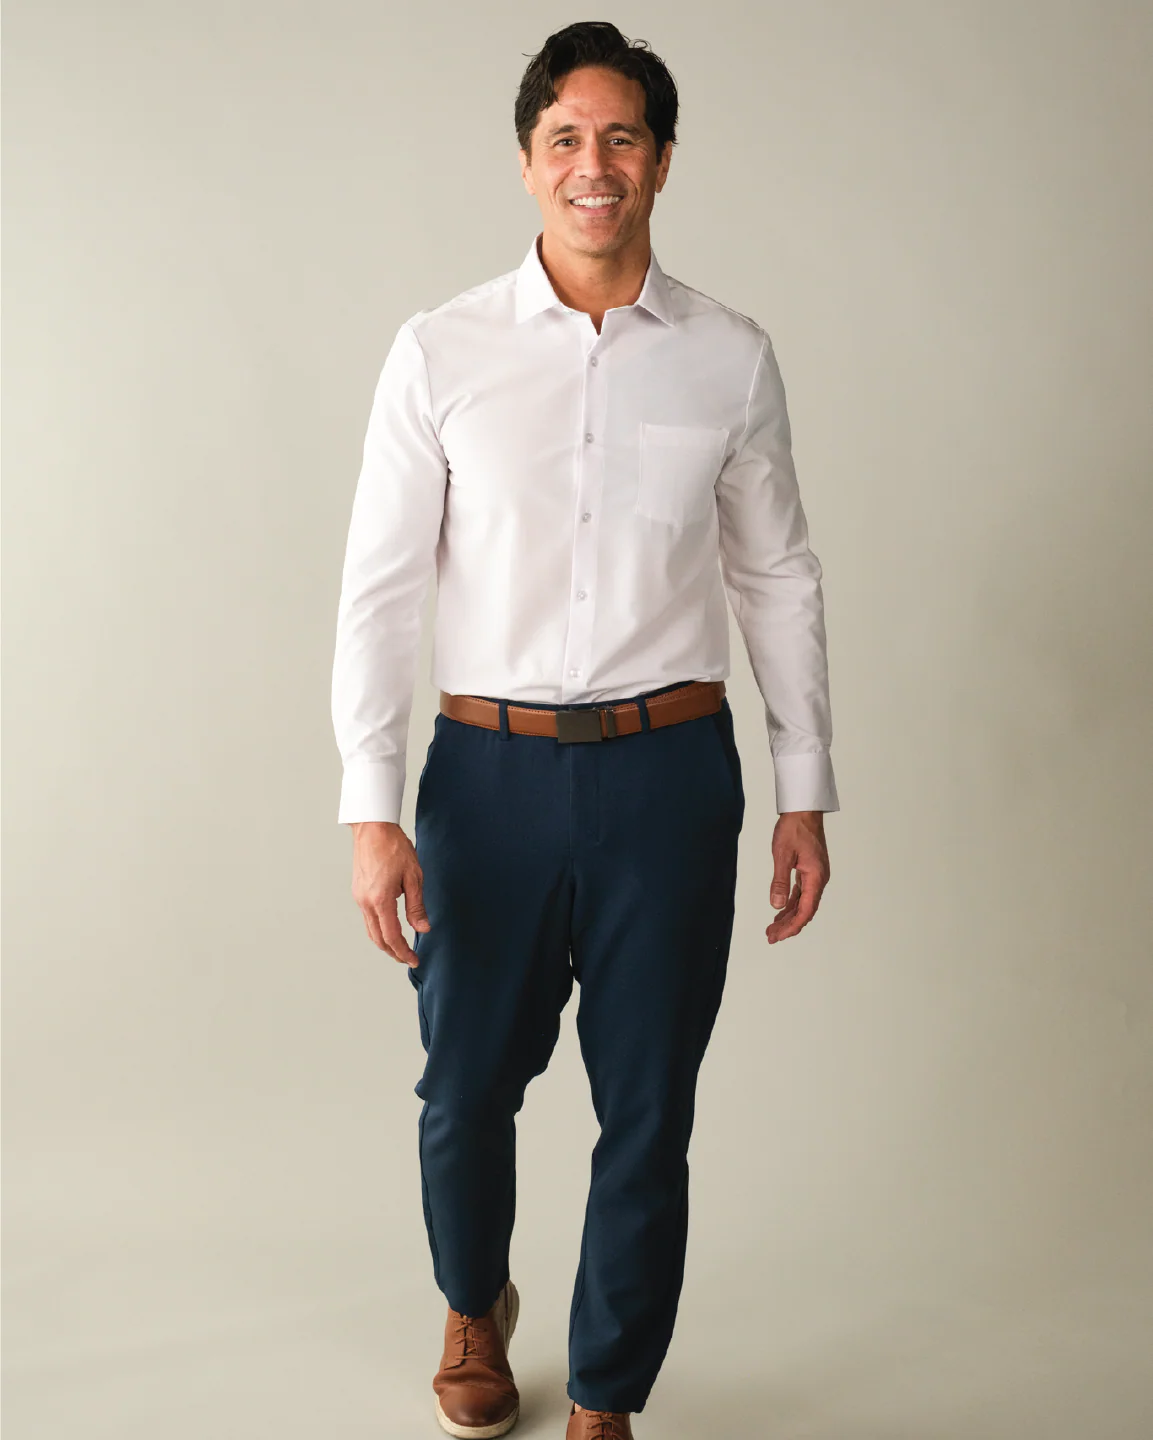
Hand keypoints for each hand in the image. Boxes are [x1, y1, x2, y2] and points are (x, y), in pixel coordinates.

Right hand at [349, 821, 430, 966]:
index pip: (392, 936)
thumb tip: (423, 928)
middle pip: (378, 938)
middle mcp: (366, 902)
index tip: (414, 960)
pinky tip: (389, 927)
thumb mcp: (413, 876)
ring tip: (399, 948)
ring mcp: (359, 897)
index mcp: (380, 900)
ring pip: (370, 930)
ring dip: (384, 943)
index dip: (403, 952)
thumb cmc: (394, 847)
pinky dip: (378, 929)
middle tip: (407, 959)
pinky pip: (367, 918)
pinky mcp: (358, 891)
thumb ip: (417, 906)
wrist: (373, 828)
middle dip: (393, 952)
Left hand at [766, 810, 829, 944]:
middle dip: (788, 925)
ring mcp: (815, 875)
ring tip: (772, 928)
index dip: (791, 926)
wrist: (803, 809)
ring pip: (802, 902)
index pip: (805, 910)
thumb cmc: (794, 828)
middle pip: (804, 910)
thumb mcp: (782, 855)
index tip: (778, 936)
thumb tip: (776, 905)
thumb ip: (780, 881)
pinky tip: (780, 910)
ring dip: (788, 916)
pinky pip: (801, 892)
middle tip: (771, 936)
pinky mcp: (810, 870)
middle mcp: (819, 879)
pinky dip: (790, 903)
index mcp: (816, 877)